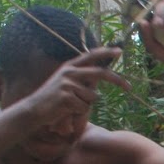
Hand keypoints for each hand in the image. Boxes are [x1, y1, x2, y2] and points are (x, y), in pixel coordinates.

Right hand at [14, 46, 128, 126]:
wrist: (33, 110)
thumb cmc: (53, 99)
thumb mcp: (67, 84)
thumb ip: (82, 79)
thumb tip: (100, 77)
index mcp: (70, 67)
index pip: (90, 56)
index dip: (105, 52)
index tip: (120, 51)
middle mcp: (69, 72)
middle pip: (99, 74)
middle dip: (117, 80)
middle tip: (130, 87)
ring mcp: (67, 84)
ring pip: (92, 97)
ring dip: (86, 105)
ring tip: (71, 106)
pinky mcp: (66, 97)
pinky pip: (84, 107)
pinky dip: (78, 113)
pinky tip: (66, 111)